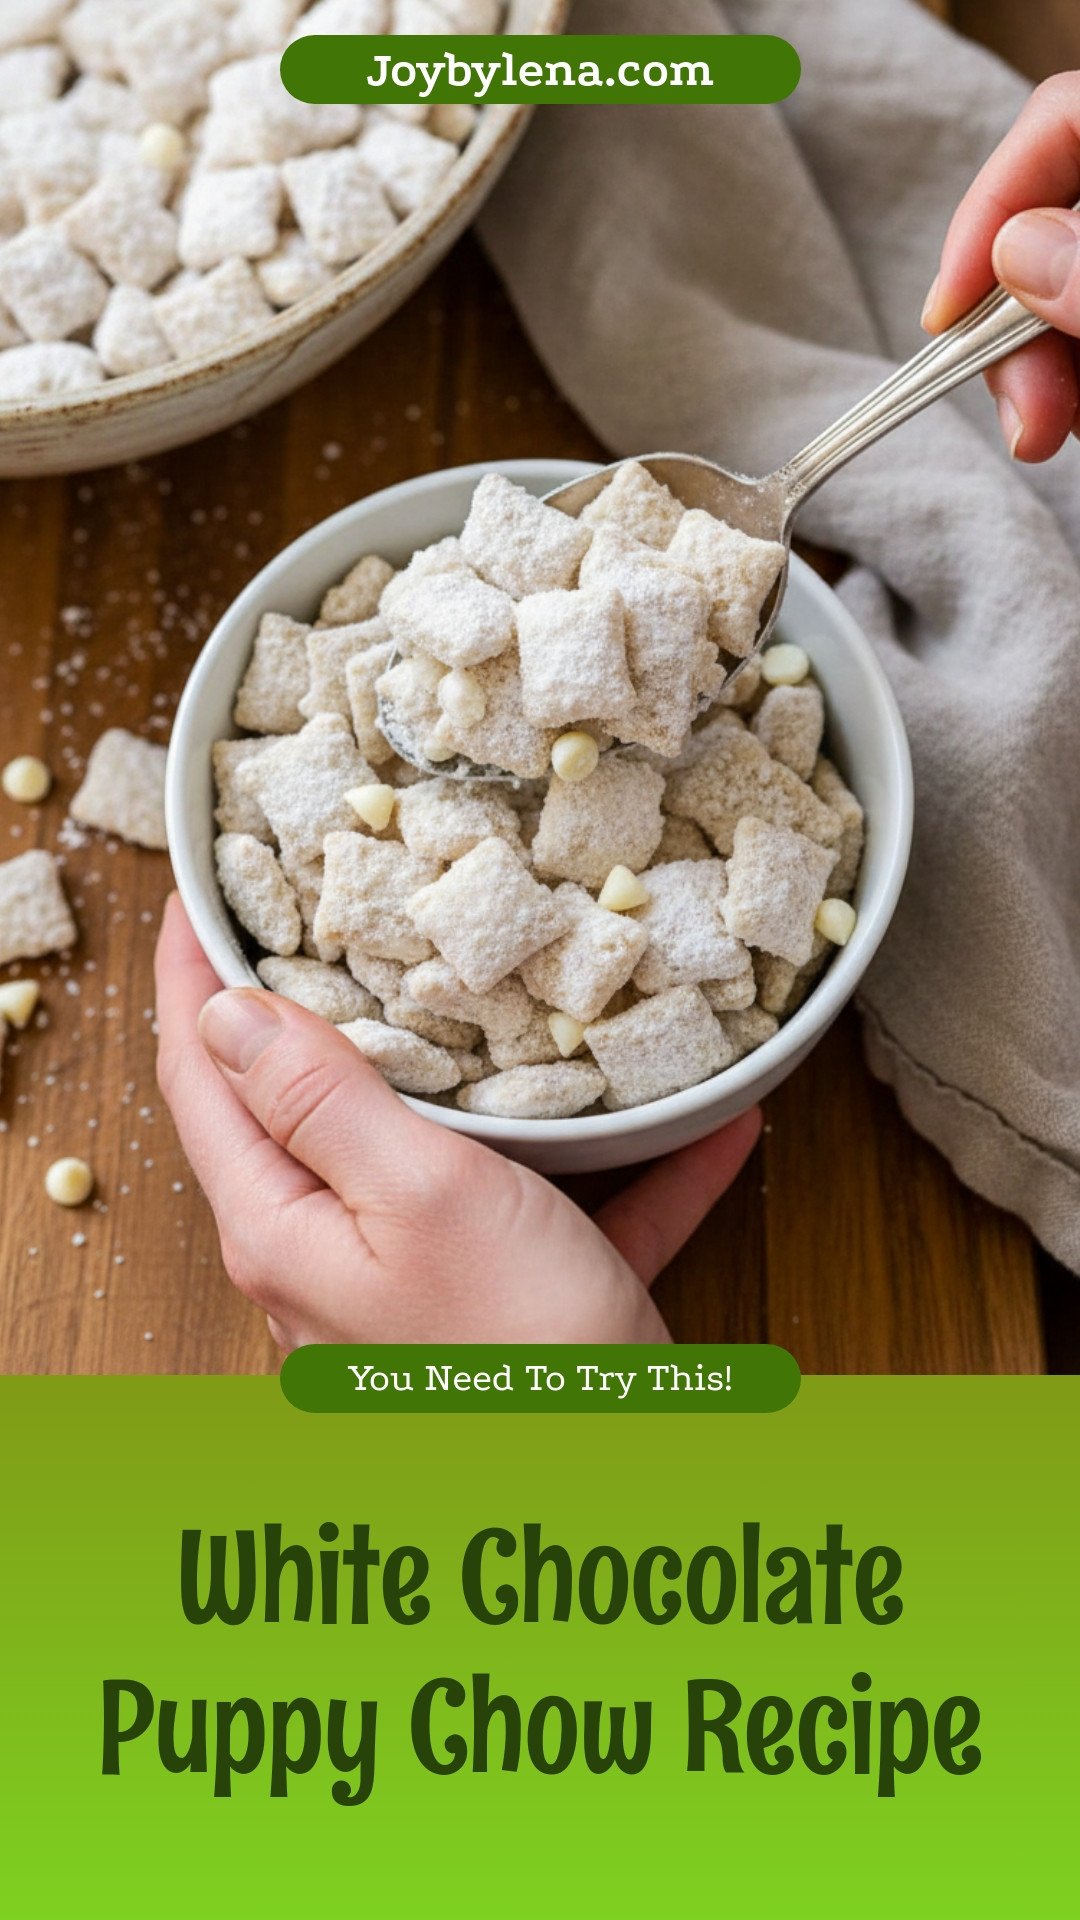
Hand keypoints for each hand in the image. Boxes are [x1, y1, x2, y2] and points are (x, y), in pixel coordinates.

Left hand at [154, 895, 760, 1348]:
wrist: (622, 1508)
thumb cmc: (517, 1360)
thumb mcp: (418, 1196)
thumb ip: (321, 1100)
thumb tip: (224, 1012)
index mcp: (285, 1222)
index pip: (204, 1072)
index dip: (195, 973)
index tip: (206, 885)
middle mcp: (334, 1256)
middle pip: (307, 1106)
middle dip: (322, 1005)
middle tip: (345, 908)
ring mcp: (423, 1286)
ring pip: (442, 1152)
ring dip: (489, 1079)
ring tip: (518, 993)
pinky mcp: (513, 1310)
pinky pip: (564, 1215)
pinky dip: (621, 1171)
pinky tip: (711, 1127)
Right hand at [922, 72, 1079, 461]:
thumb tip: (1020, 252)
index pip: (1060, 124)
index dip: (992, 211)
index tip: (947, 318)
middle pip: (1048, 223)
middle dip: (1013, 328)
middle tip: (1022, 421)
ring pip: (1058, 292)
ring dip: (1034, 370)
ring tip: (1044, 433)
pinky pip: (1079, 336)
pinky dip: (1069, 383)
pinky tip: (1070, 419)